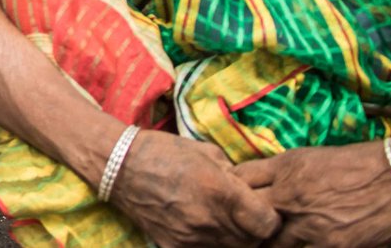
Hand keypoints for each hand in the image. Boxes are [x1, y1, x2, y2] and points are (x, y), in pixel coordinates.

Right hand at [111, 131, 279, 246]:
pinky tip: (201, 228)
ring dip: (233, 239)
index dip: (269, 216)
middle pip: (252, 242)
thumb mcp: (207, 151)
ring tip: (221, 220)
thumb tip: (252, 188)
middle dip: (253, 230)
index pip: (268, 224)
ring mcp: (191, 238)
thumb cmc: (165, 151)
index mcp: (221, 192)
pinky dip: (207, 244)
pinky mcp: (173, 247)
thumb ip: (235, 174)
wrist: (120, 165)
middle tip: (242, 215)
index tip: (261, 208)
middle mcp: (209, 220)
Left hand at [233, 142, 390, 246]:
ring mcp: (309, 224)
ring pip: (270, 242)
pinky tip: (296, 246)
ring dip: (267, 242)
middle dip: (241, 221)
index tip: (229, 196)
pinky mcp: (331, 246)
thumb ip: (282, 171)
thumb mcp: (312, 157)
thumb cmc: (360, 163)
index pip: (239, 179)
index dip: (232, 190)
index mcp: (284, 168)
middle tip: (237, 227)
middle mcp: (289, 195)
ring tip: (264, 241)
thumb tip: (260, 182)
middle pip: (246, 213)